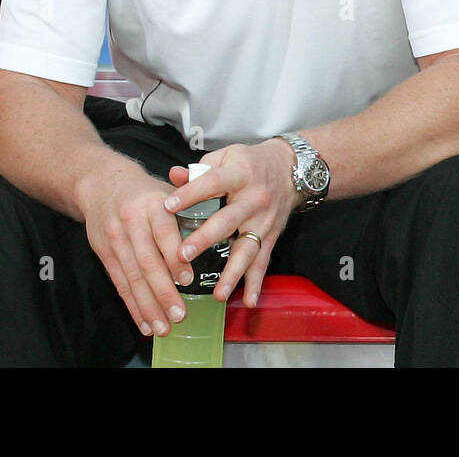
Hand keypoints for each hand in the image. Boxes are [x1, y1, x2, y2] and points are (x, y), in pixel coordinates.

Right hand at [76, 159, 188, 337]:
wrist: (101, 182)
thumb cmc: (144, 191)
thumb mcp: (167, 191)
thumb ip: (190, 210)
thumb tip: (218, 232)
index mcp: (153, 204)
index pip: (164, 233)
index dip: (174, 259)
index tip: (187, 279)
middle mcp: (132, 223)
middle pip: (147, 262)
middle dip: (163, 292)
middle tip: (179, 315)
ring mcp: (115, 240)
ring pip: (132, 277)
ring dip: (148, 306)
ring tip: (162, 327)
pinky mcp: (104, 253)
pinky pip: (119, 283)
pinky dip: (132, 305)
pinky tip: (144, 322)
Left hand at [164, 139, 303, 307]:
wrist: (291, 168)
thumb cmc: (250, 163)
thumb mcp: (226, 156)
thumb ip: (199, 170)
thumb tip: (174, 176)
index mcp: (240, 174)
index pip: (212, 183)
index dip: (190, 194)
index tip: (167, 206)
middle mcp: (254, 199)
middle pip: (228, 220)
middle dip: (205, 238)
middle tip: (182, 255)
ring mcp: (264, 220)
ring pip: (247, 248)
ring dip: (232, 272)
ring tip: (217, 294)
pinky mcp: (271, 235)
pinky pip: (263, 261)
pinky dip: (257, 282)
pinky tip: (249, 301)